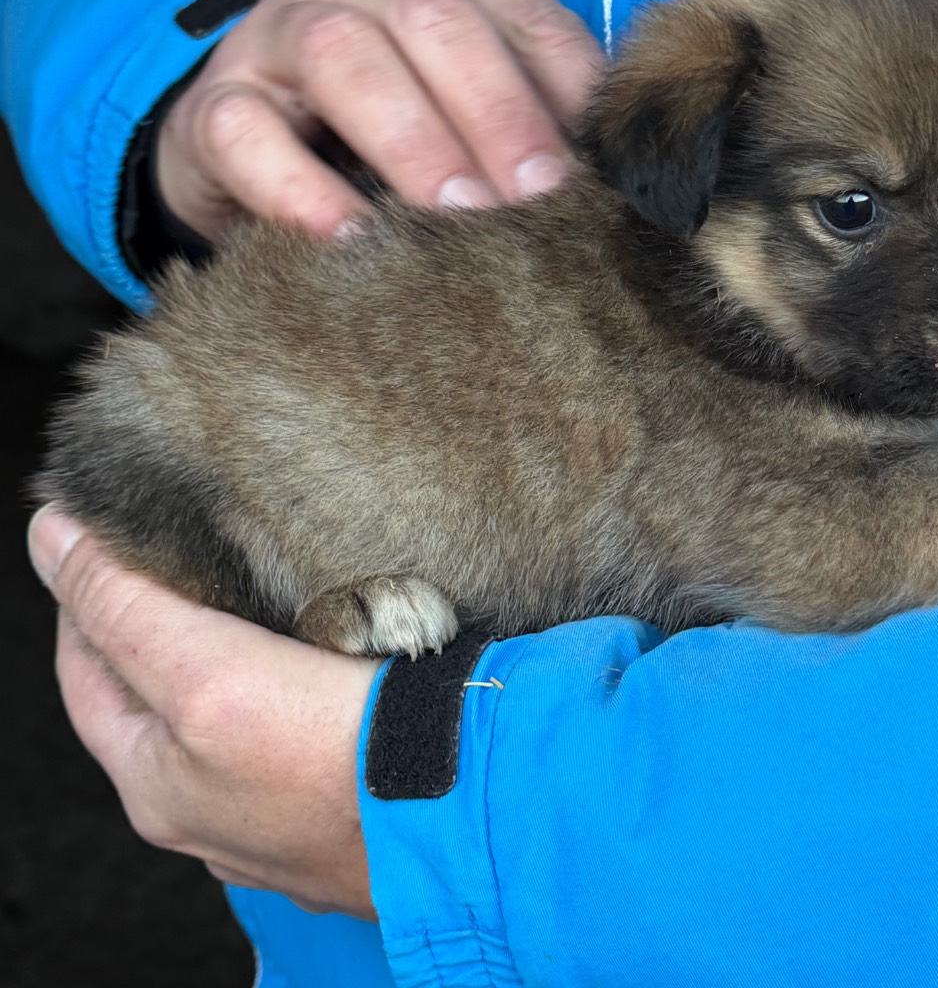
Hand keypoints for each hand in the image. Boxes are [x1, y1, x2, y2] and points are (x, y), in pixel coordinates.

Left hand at [29, 506, 380, 919]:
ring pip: (242, 714)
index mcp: (157, 790)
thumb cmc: (342, 763)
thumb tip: (51, 535)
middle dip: (172, 622)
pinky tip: (342, 656)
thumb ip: (124, 606)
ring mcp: (286, 817)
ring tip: (273, 588)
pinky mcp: (355, 803)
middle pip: (165, 695)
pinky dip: (311, 684)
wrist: (477, 816)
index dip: (91, 593)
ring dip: (248, 653)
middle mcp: (213, 815)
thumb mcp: (207, 674)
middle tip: (199, 547)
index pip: (88, 668)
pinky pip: (312, 730)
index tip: (116, 529)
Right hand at [157, 0, 602, 241]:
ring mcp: (268, 32)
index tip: (597, 179)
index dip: (565, 95)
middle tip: (537, 205)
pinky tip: (354, 240)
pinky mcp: (211, 108)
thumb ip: (534, 119)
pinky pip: (248, 135)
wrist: (255, 157)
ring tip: (458, 220)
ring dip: (413, 143)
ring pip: (343, 57)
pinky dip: (303, 190)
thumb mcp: (469, 113)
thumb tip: (616, 180)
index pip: (520, 14)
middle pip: (435, 22)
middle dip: (497, 116)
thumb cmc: (389, 136)